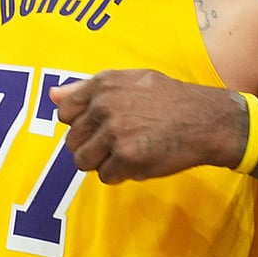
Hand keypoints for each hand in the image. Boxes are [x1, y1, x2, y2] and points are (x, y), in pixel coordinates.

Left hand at [49, 69, 242, 183]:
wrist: (205, 119)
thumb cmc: (169, 99)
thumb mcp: (130, 81)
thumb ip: (88, 89)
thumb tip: (52, 95)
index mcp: (103, 84)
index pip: (65, 112)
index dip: (81, 124)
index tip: (100, 126)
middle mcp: (104, 106)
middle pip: (73, 140)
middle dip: (92, 146)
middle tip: (119, 142)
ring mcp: (114, 133)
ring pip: (83, 161)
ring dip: (103, 162)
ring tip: (127, 153)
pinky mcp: (126, 158)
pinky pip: (106, 176)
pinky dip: (121, 174)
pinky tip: (140, 160)